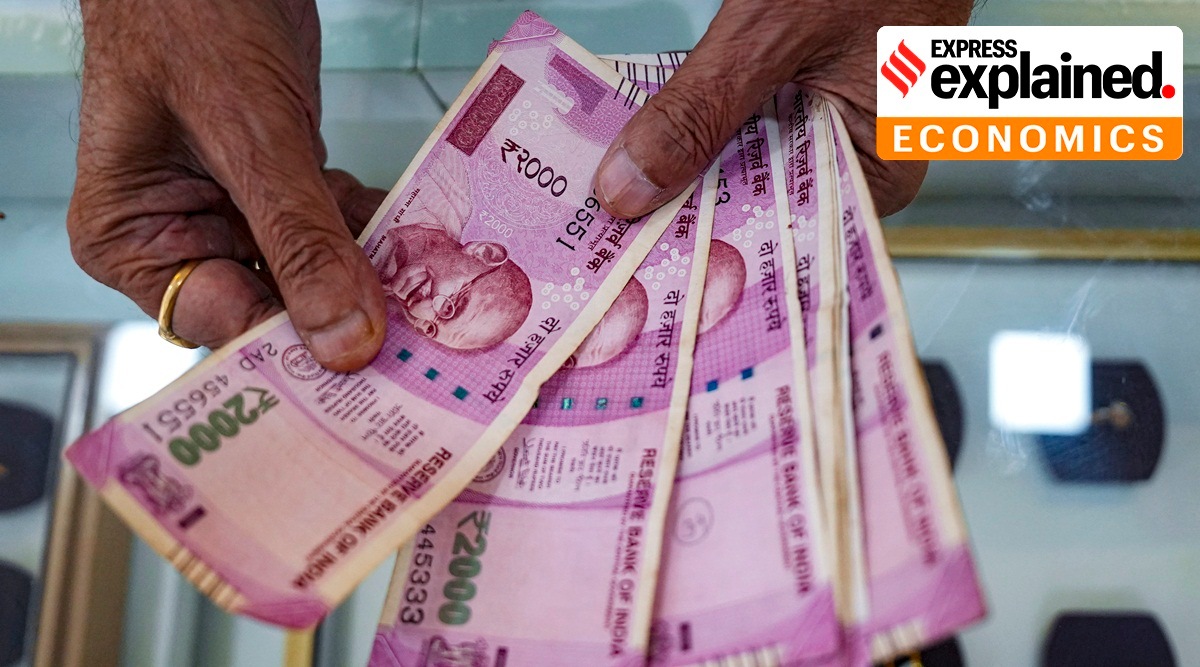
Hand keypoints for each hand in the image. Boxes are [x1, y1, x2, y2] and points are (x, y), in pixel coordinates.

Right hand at [68, 0, 386, 370]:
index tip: (364, 360)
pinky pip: (335, 226)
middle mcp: (183, 234)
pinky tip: (413, 230)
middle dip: (343, 311)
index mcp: (134, 238)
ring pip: (315, 271)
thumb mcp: (245, 132)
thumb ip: (297, 236)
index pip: (220, 324)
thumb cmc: (186, 13)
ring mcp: (237, 211)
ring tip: (429, 282)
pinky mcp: (284, 186)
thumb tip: (341, 335)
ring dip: (370, 270)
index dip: (292, 346)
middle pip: (274, 308)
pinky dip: (373, 225)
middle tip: (415, 333)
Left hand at [595, 0, 971, 218]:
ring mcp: (826, 125)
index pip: (785, 237)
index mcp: (878, 168)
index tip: (641, 264)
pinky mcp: (799, 97)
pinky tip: (650, 142)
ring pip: (741, 167)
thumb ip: (700, 111)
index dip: (710, 251)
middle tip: (613, 233)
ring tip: (620, 193)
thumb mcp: (772, 35)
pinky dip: (699, 129)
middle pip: (756, 208)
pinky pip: (740, 129)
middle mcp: (854, 158)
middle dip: (685, 213)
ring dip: (685, 169)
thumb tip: (632, 184)